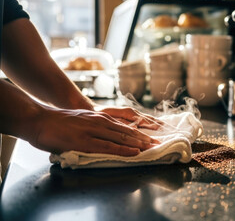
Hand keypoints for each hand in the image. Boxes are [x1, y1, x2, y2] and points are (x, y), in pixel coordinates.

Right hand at [32, 107, 159, 155]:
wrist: (39, 119)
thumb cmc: (59, 122)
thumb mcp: (82, 120)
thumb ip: (94, 128)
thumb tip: (105, 136)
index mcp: (100, 118)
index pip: (125, 126)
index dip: (140, 132)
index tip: (152, 137)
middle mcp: (100, 122)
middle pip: (127, 132)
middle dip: (145, 138)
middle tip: (159, 143)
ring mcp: (93, 131)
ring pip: (121, 138)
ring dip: (139, 144)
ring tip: (152, 148)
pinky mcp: (85, 141)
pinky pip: (108, 147)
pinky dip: (123, 150)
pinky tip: (134, 153)